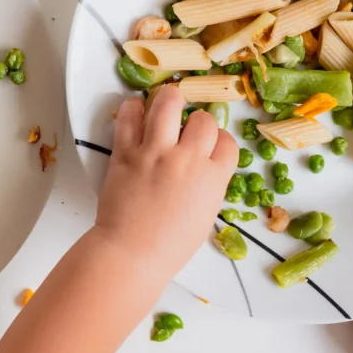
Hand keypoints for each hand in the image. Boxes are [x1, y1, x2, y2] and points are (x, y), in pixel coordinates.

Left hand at [93, 85, 237, 276]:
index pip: (227, 141)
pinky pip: (128, 116)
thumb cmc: (171, 244)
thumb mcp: (205, 213)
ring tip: (167, 104)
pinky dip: (132, 109)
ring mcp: (155, 152)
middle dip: (198, 121)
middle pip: (203, 119)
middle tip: (186, 129)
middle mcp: (187, 158)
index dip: (219, 141)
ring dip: (169, 99)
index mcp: (213, 177)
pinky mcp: (125, 151)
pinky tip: (136, 113)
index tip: (208, 146)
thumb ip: (209, 183)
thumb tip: (204, 161)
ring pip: (168, 103)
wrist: (132, 253)